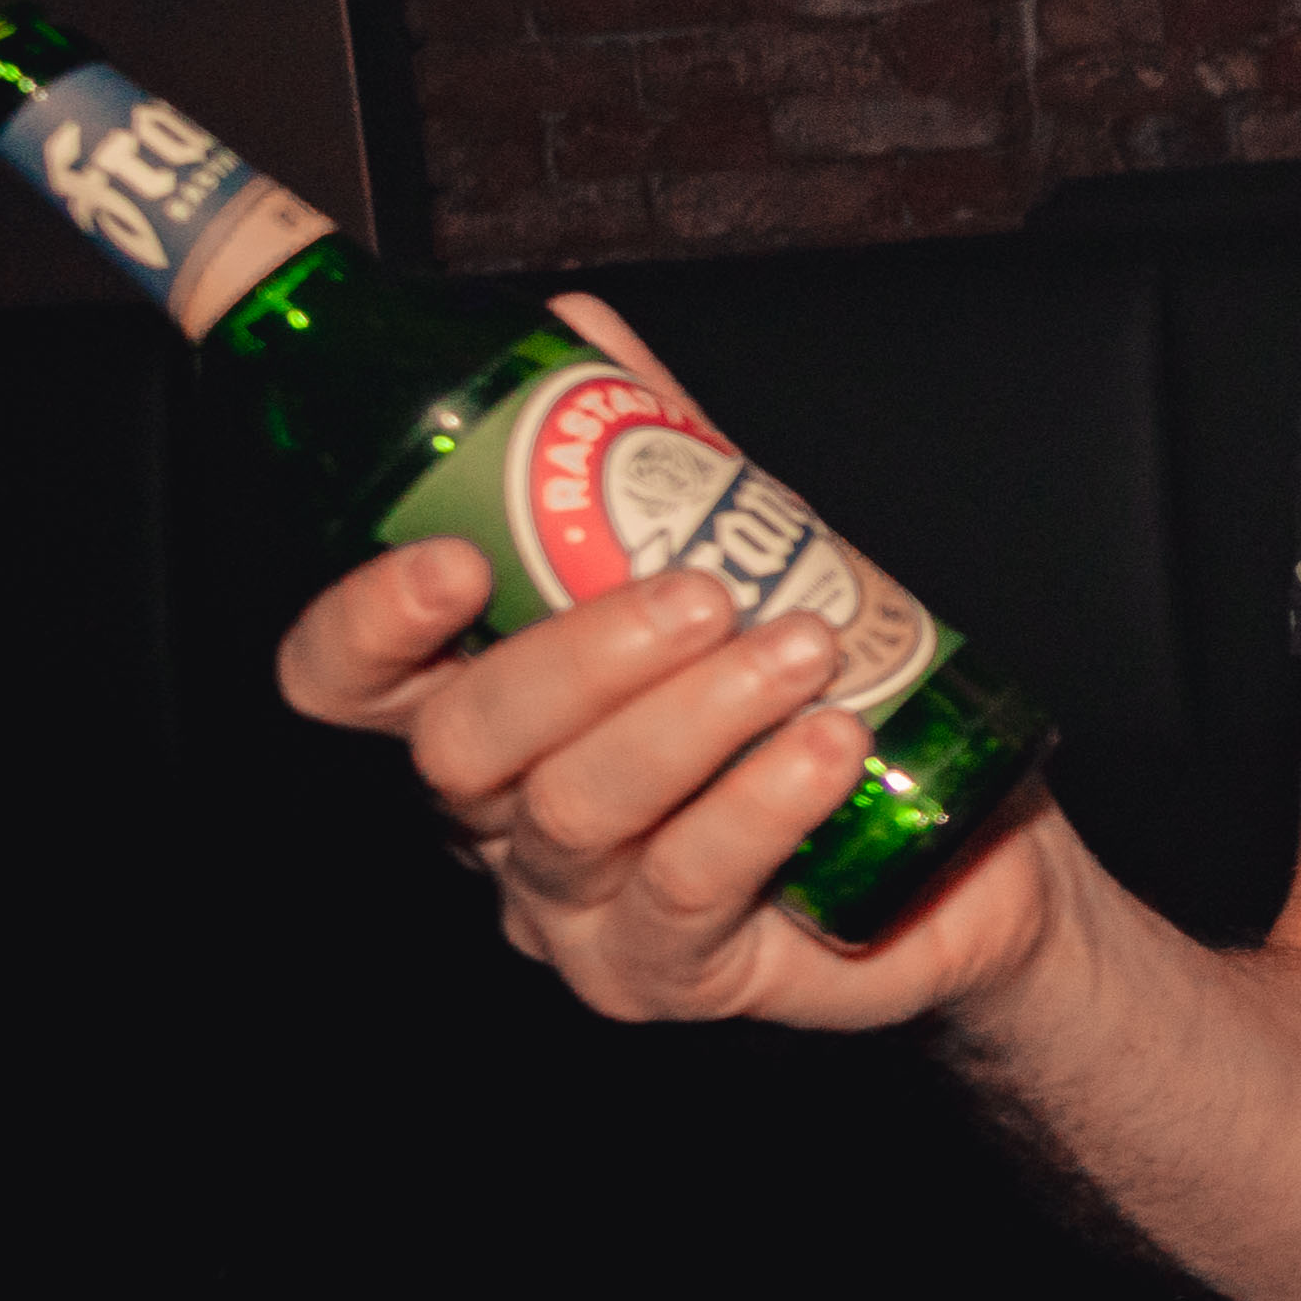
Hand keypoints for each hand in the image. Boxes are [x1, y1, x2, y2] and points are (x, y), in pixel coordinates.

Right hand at [272, 294, 1060, 1028]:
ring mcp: (574, 906)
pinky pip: (685, 889)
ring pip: (579, 811)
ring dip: (695, 716)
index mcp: (485, 708)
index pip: (345, 683)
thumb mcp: (733, 554)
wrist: (955, 842)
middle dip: (581, 655)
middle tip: (705, 595)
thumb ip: (648, 449)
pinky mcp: (667, 972)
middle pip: (464, 746)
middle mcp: (504, 816)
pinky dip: (759, 804)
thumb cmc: (814, 695)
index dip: (367, 623)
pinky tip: (827, 747)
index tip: (453, 556)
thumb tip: (577, 328)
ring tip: (799, 651)